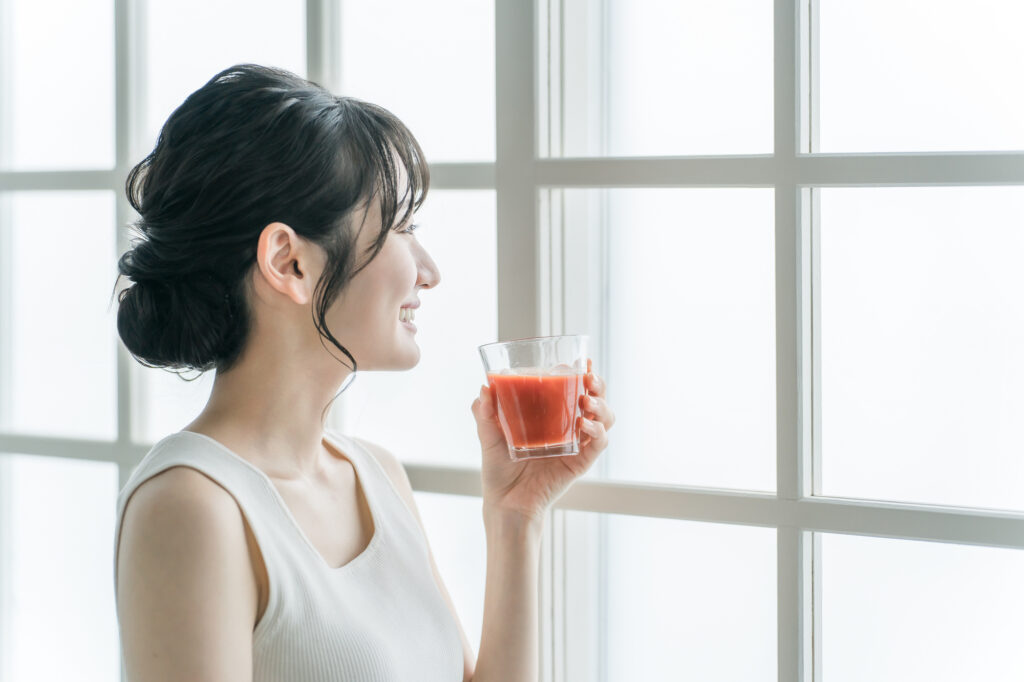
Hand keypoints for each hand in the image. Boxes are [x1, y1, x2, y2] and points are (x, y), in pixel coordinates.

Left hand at [470, 359, 614, 523]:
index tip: (584, 361)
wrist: (505, 503)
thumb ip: (485, 412)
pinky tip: (584, 424)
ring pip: (605, 419)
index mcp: (552, 418)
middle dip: (598, 385)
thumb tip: (485, 386)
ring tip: (587, 400)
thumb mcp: (489, 435)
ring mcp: (577, 446)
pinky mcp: (580, 463)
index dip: (584, 374)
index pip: (575, 390)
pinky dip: (597, 431)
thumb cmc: (499, 470)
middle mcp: (569, 429)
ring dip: (602, 406)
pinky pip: (599, 444)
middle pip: (597, 401)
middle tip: (589, 377)